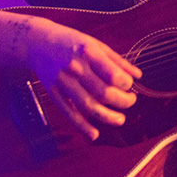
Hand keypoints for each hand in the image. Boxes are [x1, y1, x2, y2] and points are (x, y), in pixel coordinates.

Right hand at [25, 19, 142, 140]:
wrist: (38, 42)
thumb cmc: (71, 42)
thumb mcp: (96, 44)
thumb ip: (117, 60)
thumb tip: (137, 76)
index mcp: (88, 52)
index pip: (113, 75)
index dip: (126, 84)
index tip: (130, 85)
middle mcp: (75, 68)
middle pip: (104, 93)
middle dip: (123, 101)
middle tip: (130, 101)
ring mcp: (63, 82)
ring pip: (89, 106)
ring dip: (108, 117)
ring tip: (120, 119)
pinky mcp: (54, 93)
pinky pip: (69, 113)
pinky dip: (82, 126)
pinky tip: (94, 134)